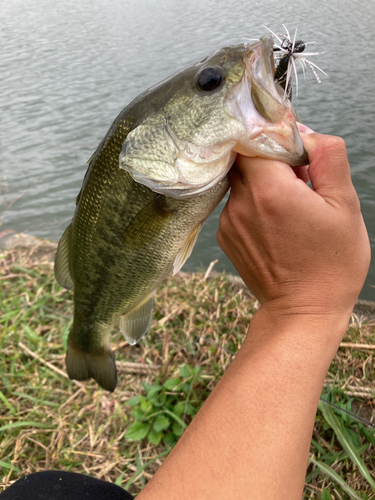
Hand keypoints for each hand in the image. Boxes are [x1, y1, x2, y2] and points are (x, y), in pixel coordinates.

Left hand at [217, 131, 369, 317]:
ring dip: (264, 183)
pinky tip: (277, 225)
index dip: (277, 138)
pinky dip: (255, 204)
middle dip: (271, 160)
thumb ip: (328, 158)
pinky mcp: (226, 236)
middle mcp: (240, 203)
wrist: (303, 311)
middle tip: (299, 180)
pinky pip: (237, 204)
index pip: (255, 139)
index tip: (298, 153)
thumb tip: (307, 134)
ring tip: (290, 207)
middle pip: (244, 158)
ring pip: (241, 181)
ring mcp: (228, 221)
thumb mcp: (344, 205)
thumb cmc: (331, 263)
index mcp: (269, 190)